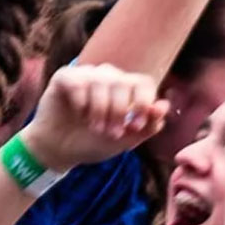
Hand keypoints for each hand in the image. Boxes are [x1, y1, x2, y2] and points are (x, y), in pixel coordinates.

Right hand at [19, 64, 167, 171]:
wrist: (62, 150)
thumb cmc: (95, 141)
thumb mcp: (127, 139)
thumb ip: (149, 125)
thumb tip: (163, 106)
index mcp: (125, 89)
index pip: (143, 82)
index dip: (143, 103)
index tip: (136, 126)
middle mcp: (106, 77)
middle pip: (122, 82)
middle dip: (119, 112)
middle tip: (111, 133)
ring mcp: (84, 75)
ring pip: (100, 82)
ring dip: (100, 110)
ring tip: (95, 127)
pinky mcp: (63, 77)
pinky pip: (77, 82)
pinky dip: (81, 103)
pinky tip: (78, 113)